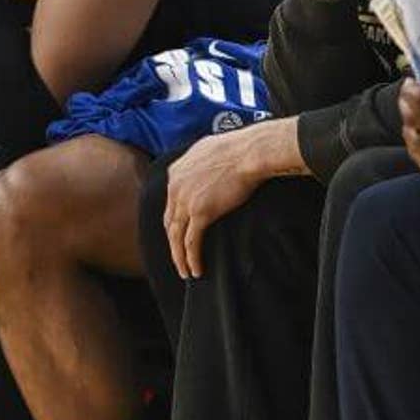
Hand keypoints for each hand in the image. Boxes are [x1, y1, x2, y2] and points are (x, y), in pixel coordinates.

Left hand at [162, 127, 267, 278]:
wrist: (250, 152)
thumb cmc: (238, 148)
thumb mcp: (207, 150)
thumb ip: (198, 164)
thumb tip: (203, 168)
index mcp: (175, 172)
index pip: (170, 203)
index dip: (174, 222)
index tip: (180, 234)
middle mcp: (174, 187)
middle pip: (170, 223)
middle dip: (173, 243)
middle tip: (179, 258)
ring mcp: (185, 200)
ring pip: (176, 237)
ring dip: (179, 257)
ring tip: (186, 271)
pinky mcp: (200, 212)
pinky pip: (191, 242)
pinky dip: (192, 259)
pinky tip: (196, 270)